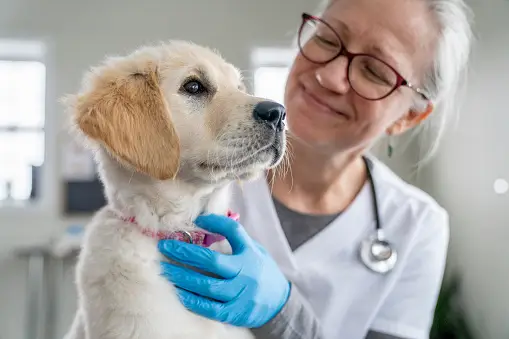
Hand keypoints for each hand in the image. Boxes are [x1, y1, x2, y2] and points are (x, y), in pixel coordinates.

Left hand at [158, 213, 290, 327]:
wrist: (279, 303)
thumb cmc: (260, 271)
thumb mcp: (253, 249)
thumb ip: (234, 237)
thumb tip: (206, 219)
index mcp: (250, 254)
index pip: (233, 232)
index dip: (216, 223)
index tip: (197, 219)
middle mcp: (246, 274)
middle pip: (212, 261)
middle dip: (185, 253)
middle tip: (165, 247)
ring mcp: (241, 295)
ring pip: (207, 286)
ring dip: (182, 278)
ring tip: (164, 270)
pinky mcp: (235, 314)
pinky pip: (209, 308)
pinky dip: (191, 300)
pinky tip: (177, 292)